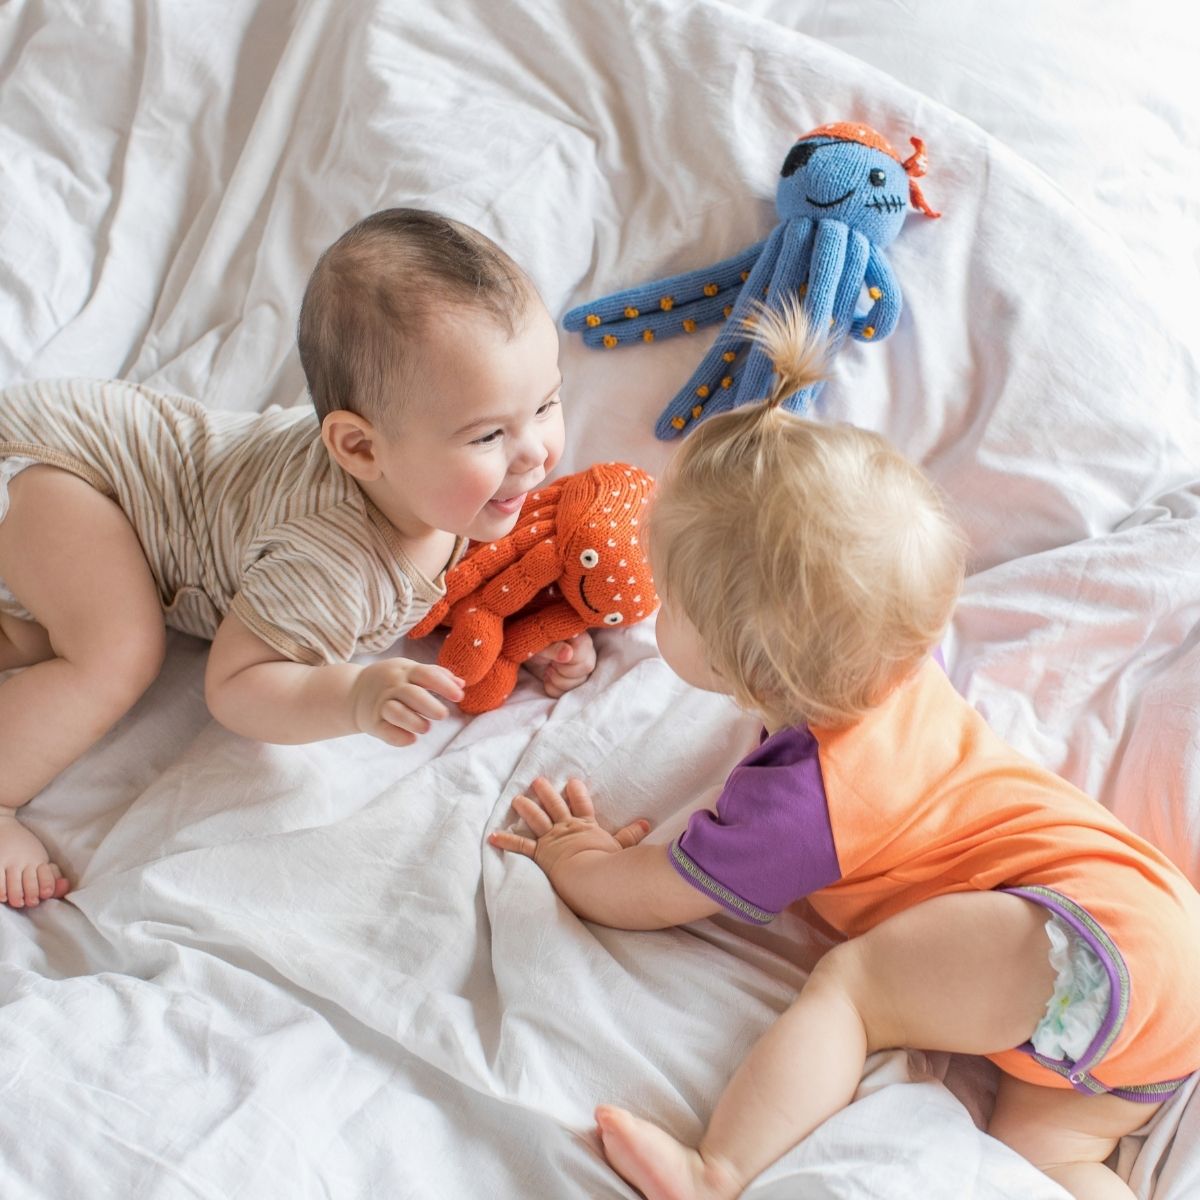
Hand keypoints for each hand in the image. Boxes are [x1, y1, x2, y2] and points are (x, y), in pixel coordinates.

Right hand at [350, 657, 463, 746]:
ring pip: (396, 712)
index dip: (444, 685)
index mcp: (405, 671)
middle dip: (430, 706)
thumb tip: (461, 684)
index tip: (459, 696)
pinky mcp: (372, 722)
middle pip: (412, 694)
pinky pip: (385, 731)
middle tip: (443, 715)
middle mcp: (392, 686)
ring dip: (414, 722)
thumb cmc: (391, 681)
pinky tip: (411, 739)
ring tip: (426, 728)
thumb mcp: (410, 671)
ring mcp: (380, 704)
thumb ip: (436, 675)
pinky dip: (399, 737)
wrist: (353, 692)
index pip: (426, 674)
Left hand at [488, 776, 649, 883]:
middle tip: (538, 781)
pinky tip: (492, 836)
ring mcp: (552, 840)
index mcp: (587, 827)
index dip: (577, 793)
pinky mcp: (540, 854)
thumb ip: (631, 836)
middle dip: (547, 793)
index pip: (582, 805)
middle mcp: (567, 829)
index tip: (572, 781)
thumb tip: (646, 823)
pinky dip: (506, 840)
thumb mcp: (623, 848)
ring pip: (537, 819)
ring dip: (526, 808)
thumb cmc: (610, 864)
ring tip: (517, 798)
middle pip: (556, 806)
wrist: (594, 875)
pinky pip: (521, 846)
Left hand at [527, 632, 597, 697]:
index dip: (566, 660)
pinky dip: (553, 689)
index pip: (582, 653)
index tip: (553, 657)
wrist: (530, 654)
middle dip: (562, 671)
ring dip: (556, 680)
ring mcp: (584, 668)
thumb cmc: (537, 644)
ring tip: (548, 669)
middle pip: (586, 668)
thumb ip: (554, 648)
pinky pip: (569, 693)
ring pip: (579, 683)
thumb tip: (568, 654)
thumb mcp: (541, 644)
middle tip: (550, 663)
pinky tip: (549, 678)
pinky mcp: (577, 681)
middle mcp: (588, 652)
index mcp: (581, 638)